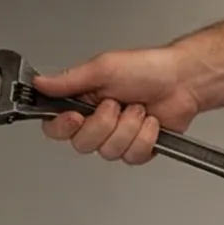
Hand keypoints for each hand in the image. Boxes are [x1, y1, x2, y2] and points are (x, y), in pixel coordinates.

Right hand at [31, 46, 205, 166]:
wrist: (183, 81)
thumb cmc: (148, 68)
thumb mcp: (104, 67)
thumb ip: (70, 80)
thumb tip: (40, 82)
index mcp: (82, 100)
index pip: (55, 126)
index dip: (63, 127)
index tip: (76, 117)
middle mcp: (97, 121)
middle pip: (82, 144)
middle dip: (105, 124)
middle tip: (118, 104)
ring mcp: (117, 137)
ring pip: (109, 152)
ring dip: (129, 128)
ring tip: (139, 109)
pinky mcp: (136, 149)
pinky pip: (131, 156)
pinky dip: (145, 138)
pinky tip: (151, 123)